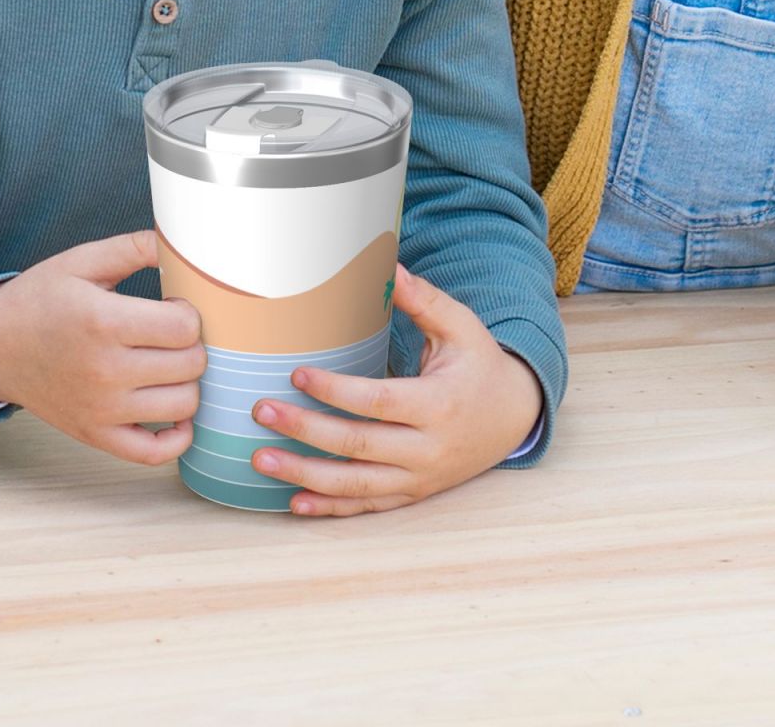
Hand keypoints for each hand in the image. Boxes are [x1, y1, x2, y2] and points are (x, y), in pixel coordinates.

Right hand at [0, 229, 205, 464]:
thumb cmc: (41, 299)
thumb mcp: (83, 261)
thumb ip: (135, 247)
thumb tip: (181, 242)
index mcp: (103, 322)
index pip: (184, 327)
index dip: (190, 312)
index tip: (174, 306)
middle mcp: (104, 371)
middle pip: (191, 365)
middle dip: (192, 344)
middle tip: (173, 334)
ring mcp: (100, 410)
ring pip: (183, 406)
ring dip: (188, 383)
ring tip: (170, 364)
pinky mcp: (95, 435)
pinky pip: (153, 454)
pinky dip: (177, 438)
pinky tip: (174, 412)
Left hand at [250, 264, 543, 515]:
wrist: (513, 417)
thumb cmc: (480, 364)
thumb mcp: (461, 327)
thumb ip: (424, 300)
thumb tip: (390, 265)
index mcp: (440, 404)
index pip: (378, 401)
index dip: (336, 391)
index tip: (298, 374)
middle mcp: (429, 448)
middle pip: (358, 445)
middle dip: (305, 429)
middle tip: (262, 411)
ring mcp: (420, 477)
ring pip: (355, 485)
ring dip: (304, 475)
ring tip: (261, 460)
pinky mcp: (413, 493)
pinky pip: (367, 506)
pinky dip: (329, 508)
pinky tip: (294, 504)